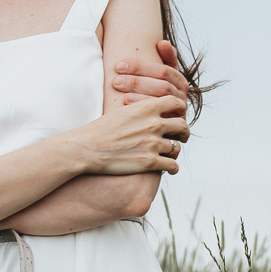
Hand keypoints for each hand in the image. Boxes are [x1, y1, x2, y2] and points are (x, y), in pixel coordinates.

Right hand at [66, 95, 186, 176]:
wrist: (87, 148)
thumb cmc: (100, 130)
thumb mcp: (122, 111)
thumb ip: (141, 110)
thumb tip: (153, 112)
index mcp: (147, 107)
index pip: (176, 103)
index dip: (180, 109)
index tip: (179, 115)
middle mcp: (154, 124)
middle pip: (183, 126)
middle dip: (184, 132)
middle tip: (181, 137)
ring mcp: (153, 144)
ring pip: (177, 147)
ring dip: (175, 151)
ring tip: (170, 155)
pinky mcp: (150, 162)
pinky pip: (173, 165)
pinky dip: (173, 168)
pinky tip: (169, 169)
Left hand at [111, 39, 192, 148]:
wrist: (153, 129)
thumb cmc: (148, 97)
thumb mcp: (152, 78)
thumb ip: (158, 61)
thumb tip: (162, 42)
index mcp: (178, 79)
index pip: (163, 69)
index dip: (140, 66)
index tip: (119, 65)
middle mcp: (182, 94)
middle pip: (163, 82)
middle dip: (137, 79)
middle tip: (115, 78)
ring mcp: (181, 109)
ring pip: (163, 97)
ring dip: (140, 91)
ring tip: (119, 88)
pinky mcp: (177, 125)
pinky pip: (162, 115)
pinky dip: (143, 107)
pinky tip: (126, 104)